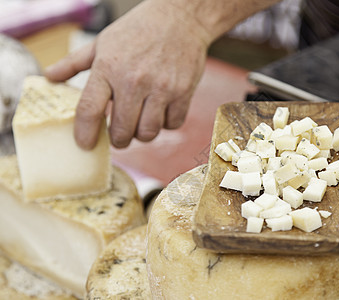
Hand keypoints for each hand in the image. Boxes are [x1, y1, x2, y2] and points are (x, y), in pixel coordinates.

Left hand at [45, 0, 208, 148]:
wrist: (179, 17)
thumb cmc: (138, 29)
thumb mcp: (102, 42)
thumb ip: (74, 63)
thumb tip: (49, 77)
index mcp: (108, 68)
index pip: (90, 110)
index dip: (85, 133)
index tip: (85, 144)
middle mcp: (134, 81)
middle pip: (122, 131)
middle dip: (119, 139)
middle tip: (119, 135)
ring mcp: (160, 88)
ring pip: (148, 133)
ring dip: (142, 133)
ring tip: (141, 122)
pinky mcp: (182, 92)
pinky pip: (172, 124)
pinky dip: (166, 124)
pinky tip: (161, 112)